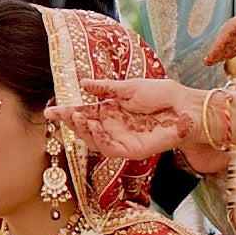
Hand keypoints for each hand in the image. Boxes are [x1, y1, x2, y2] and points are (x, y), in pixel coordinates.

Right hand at [57, 82, 196, 165]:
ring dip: (82, 130)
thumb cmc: (163, 96)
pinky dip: (98, 138)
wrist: (185, 108)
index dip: (68, 112)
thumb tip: (85, 84)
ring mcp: (121, 139)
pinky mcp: (131, 150)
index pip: (85, 113)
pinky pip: (109, 148)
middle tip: (62, 114)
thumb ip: (107, 89)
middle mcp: (114, 126)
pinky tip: (92, 127)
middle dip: (71, 123)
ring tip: (75, 117)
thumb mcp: (130, 87)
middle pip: (86, 129)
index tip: (50, 110)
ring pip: (93, 141)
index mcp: (112, 110)